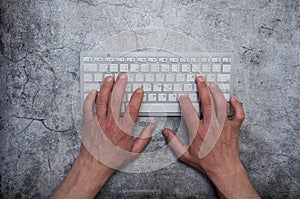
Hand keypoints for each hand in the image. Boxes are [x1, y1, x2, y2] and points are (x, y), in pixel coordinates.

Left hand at [51, 73, 154, 198]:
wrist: (94, 165)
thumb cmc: (113, 159)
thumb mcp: (134, 152)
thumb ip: (145, 138)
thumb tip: (152, 126)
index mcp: (123, 130)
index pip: (132, 109)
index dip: (137, 97)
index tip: (139, 90)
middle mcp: (111, 123)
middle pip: (116, 99)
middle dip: (120, 85)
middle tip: (122, 76)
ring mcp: (98, 122)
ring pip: (102, 100)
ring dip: (106, 87)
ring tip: (109, 78)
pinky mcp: (88, 123)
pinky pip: (88, 107)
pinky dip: (90, 98)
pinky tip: (94, 91)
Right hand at [162, 76, 259, 198]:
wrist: (224, 169)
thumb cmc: (205, 162)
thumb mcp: (185, 155)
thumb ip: (173, 142)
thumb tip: (165, 132)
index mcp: (198, 131)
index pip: (189, 110)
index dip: (185, 101)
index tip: (183, 96)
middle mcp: (211, 126)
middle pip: (206, 102)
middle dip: (202, 88)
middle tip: (200, 79)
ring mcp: (224, 125)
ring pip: (221, 104)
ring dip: (217, 92)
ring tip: (212, 84)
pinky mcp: (234, 128)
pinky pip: (238, 113)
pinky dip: (237, 105)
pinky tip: (232, 99)